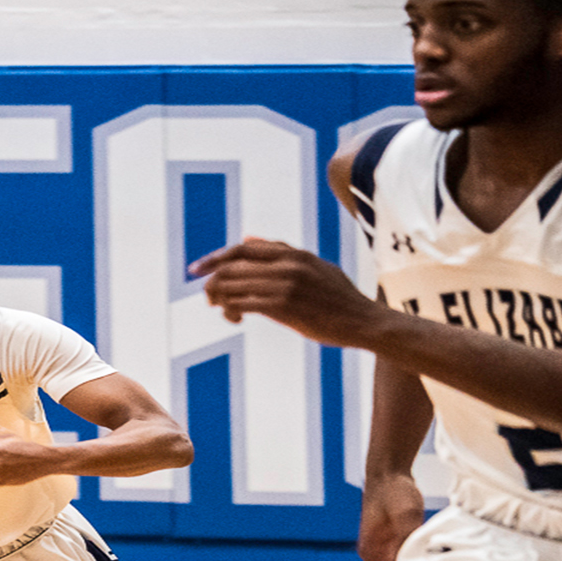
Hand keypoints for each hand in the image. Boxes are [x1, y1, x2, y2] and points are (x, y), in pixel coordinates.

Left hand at [191, 237, 379, 345]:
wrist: (364, 321)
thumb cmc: (339, 298)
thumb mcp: (314, 265)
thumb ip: (282, 251)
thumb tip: (247, 239)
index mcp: (293, 254)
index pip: (241, 249)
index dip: (214, 258)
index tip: (196, 270)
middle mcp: (287, 265)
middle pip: (230, 266)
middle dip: (212, 282)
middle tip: (209, 298)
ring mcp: (284, 284)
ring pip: (231, 285)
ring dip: (219, 299)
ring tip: (225, 311)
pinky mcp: (283, 306)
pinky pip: (241, 303)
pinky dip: (230, 310)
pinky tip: (235, 318)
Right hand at [357, 473, 426, 560]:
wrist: (387, 471)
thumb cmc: (394, 492)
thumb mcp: (406, 517)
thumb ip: (409, 542)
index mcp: (371, 552)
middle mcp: (372, 553)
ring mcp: (379, 546)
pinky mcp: (388, 539)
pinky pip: (402, 556)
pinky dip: (416, 557)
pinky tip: (431, 553)